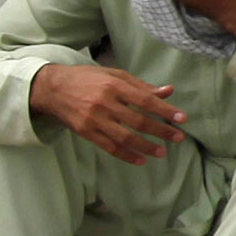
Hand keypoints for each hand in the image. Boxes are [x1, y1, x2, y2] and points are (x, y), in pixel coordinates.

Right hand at [28, 60, 187, 162]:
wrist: (53, 89)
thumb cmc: (88, 79)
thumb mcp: (115, 75)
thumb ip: (141, 86)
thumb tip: (168, 91)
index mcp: (114, 85)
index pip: (146, 100)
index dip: (165, 110)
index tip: (182, 119)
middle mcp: (105, 103)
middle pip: (138, 121)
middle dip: (161, 131)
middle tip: (179, 138)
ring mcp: (94, 119)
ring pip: (125, 137)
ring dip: (146, 147)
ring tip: (162, 153)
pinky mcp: (86, 132)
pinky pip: (109, 147)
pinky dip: (126, 155)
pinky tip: (140, 160)